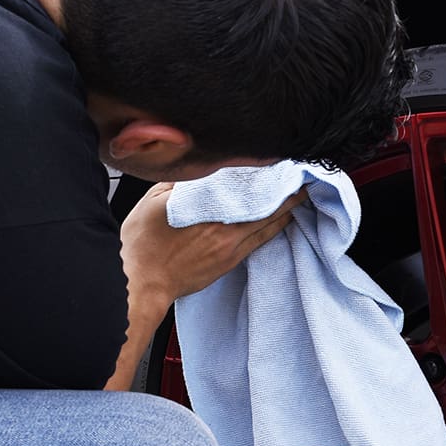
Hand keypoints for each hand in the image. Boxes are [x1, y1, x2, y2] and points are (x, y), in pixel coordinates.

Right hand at [104, 183, 306, 390]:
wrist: (142, 283)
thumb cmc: (142, 245)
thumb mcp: (154, 199)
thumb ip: (180, 181)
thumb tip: (198, 168)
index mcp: (207, 209)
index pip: (248, 186)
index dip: (268, 174)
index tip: (283, 162)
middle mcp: (225, 229)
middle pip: (266, 205)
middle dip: (286, 190)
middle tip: (304, 175)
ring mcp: (230, 248)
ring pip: (268, 224)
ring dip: (286, 208)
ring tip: (301, 193)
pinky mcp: (229, 262)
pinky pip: (260, 241)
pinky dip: (275, 227)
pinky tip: (284, 219)